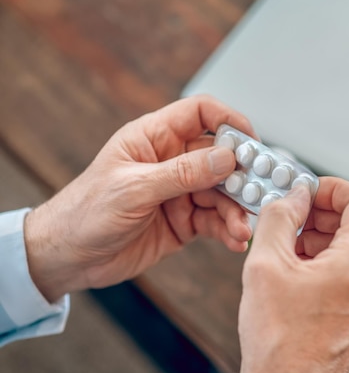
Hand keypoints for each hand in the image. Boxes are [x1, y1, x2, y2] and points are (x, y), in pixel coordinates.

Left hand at [25, 95, 255, 301]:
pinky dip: (228, 229)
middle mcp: (172, 162)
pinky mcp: (184, 220)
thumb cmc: (85, 213)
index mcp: (154, 139)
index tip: (251, 142)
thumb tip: (226, 158)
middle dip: (241, 175)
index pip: (201, 114)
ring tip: (242, 228)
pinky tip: (234, 240)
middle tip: (256, 193)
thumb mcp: (134, 189)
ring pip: (223, 193)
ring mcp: (180, 192)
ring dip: (236, 210)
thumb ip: (182, 173)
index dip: (229, 121)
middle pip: (220, 157)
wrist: (67, 258)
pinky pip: (216, 220)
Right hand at [237, 177, 348, 372]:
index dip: (337, 188)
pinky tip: (301, 269)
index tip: (311, 193)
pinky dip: (333, 258)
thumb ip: (280, 216)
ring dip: (328, 236)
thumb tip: (295, 195)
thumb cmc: (277, 342)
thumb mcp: (264, 264)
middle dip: (326, 213)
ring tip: (291, 248)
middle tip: (294, 218)